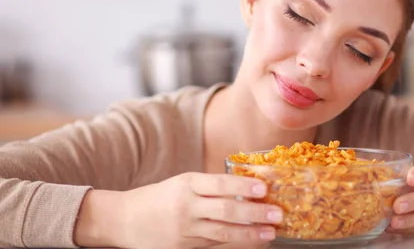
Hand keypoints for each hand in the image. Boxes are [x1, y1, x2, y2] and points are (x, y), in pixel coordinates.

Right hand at [75, 172, 282, 248]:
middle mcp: (186, 206)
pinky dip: (235, 245)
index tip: (264, 189)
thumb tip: (247, 189)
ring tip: (270, 233)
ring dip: (250, 234)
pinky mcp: (183, 248)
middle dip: (254, 213)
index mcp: (186, 184)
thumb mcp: (182, 183)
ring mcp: (185, 230)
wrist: (124, 220)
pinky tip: (252, 244)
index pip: (219, 184)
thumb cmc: (159, 197)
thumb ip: (210, 187)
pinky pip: (214, 247)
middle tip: (277, 213)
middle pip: (225, 210)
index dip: (242, 187)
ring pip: (222, 233)